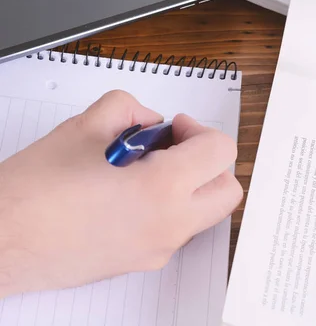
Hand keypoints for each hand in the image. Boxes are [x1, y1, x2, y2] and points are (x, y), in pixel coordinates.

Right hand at [0, 90, 241, 298]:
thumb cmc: (30, 196)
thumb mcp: (82, 129)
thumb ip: (128, 109)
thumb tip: (149, 120)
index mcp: (161, 189)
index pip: (220, 152)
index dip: (199, 130)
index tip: (175, 129)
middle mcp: (168, 226)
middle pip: (227, 190)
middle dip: (209, 162)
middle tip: (174, 148)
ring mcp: (158, 250)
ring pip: (205, 213)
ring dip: (191, 185)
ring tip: (146, 170)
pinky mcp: (143, 263)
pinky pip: (177, 231)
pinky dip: (170, 207)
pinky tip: (130, 193)